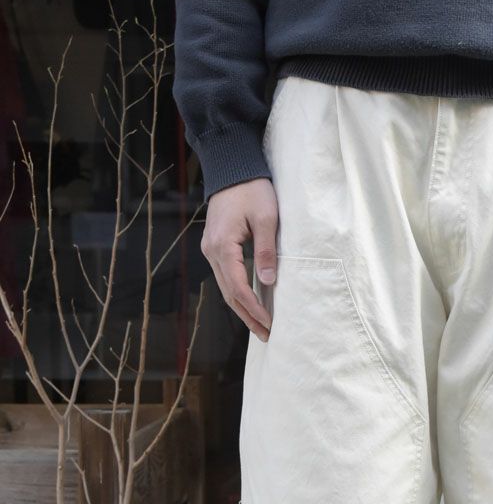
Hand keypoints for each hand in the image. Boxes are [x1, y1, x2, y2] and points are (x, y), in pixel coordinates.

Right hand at [200, 178, 278, 341]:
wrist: (232, 168)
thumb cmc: (252, 189)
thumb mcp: (266, 217)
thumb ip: (266, 251)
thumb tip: (267, 283)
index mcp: (222, 245)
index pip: (238, 288)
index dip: (254, 309)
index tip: (270, 324)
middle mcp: (211, 251)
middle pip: (228, 294)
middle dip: (248, 317)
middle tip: (267, 335)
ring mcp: (210, 250)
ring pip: (225, 288)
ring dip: (242, 309)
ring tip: (260, 326)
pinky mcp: (215, 247)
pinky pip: (226, 277)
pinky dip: (238, 294)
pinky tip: (251, 304)